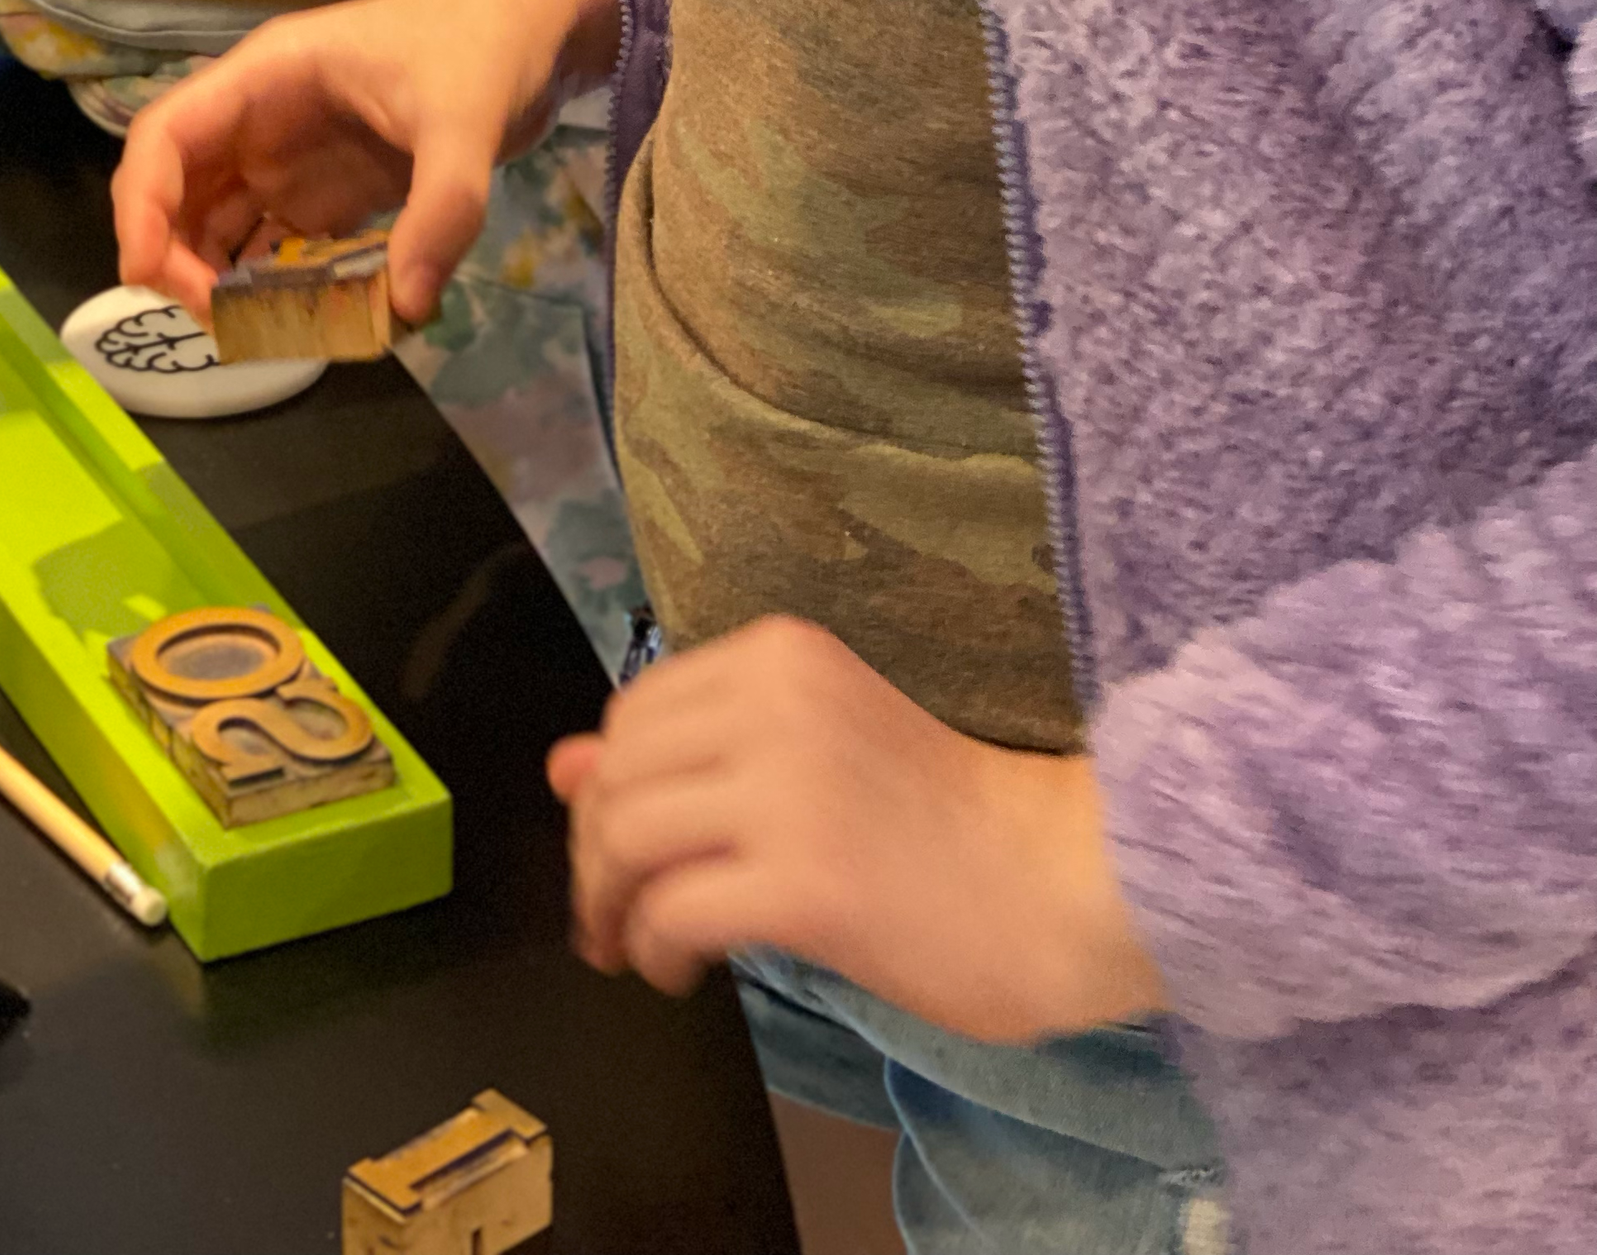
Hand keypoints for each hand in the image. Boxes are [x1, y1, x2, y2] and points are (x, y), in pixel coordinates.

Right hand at [113, 0, 617, 328]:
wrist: (538, 29)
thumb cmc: (486, 46)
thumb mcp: (469, 119)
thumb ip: (442, 210)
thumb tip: (405, 308)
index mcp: (266, 76)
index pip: (164, 136)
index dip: (141, 206)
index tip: (155, 277)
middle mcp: (260, 118)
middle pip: (177, 191)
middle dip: (177, 259)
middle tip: (220, 325)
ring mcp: (290, 158)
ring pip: (218, 226)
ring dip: (219, 281)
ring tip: (255, 336)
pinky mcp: (325, 192)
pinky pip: (275, 249)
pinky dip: (274, 289)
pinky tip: (301, 326)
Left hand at [549, 619, 1165, 1039]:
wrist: (1065, 879)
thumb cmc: (948, 820)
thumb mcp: (809, 754)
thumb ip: (688, 750)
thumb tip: (562, 765)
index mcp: (779, 655)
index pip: (635, 712)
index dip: (608, 788)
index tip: (615, 846)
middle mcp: (773, 700)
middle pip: (618, 775)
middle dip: (594, 853)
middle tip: (611, 914)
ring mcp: (787, 789)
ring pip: (627, 838)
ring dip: (610, 904)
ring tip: (636, 945)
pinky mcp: (802, 881)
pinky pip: (672, 912)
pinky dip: (654, 948)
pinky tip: (679, 971)